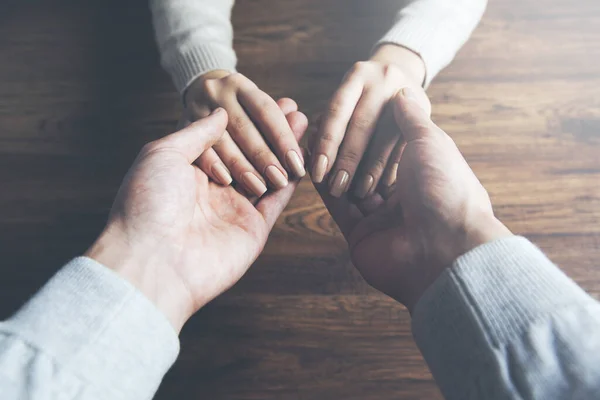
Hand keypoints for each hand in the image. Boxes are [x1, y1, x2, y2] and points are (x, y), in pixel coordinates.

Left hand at [86, 104, 307, 331]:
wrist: (152, 260)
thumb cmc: (148, 203)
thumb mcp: (163, 154)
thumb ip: (197, 133)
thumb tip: (221, 113)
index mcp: (188, 172)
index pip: (225, 141)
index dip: (246, 121)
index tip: (266, 100)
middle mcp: (212, 191)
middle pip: (249, 155)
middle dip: (271, 132)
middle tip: (293, 108)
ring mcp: (233, 211)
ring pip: (267, 174)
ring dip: (286, 150)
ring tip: (304, 123)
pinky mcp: (252, 230)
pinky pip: (276, 201)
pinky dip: (292, 180)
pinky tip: (304, 156)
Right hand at [184, 70, 305, 196]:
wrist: (197, 96)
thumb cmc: (238, 109)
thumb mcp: (255, 107)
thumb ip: (278, 118)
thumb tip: (299, 118)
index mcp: (240, 84)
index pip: (267, 112)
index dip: (284, 139)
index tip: (297, 164)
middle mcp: (217, 92)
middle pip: (244, 128)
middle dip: (264, 157)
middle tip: (281, 179)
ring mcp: (196, 109)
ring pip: (222, 141)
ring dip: (242, 166)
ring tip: (260, 187)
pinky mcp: (180, 126)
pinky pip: (198, 149)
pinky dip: (214, 165)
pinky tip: (228, 181)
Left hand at [310, 44, 430, 198]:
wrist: (404, 74)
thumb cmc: (362, 97)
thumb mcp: (346, 99)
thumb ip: (329, 122)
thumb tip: (312, 156)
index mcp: (357, 75)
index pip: (337, 112)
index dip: (327, 145)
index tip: (317, 174)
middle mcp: (383, 79)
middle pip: (362, 125)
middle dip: (348, 160)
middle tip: (337, 189)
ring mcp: (406, 93)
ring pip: (386, 137)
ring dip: (373, 169)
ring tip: (361, 193)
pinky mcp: (425, 110)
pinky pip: (405, 144)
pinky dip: (392, 167)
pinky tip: (383, 187)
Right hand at [315, 89, 511, 311]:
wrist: (445, 245)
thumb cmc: (445, 188)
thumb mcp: (431, 142)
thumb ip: (410, 118)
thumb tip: (402, 93)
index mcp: (422, 173)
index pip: (387, 145)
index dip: (367, 129)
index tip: (349, 111)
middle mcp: (402, 196)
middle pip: (365, 166)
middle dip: (343, 148)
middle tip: (321, 127)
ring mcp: (380, 217)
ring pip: (348, 186)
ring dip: (330, 165)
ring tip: (311, 142)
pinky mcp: (360, 235)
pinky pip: (338, 207)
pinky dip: (324, 186)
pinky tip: (311, 165)